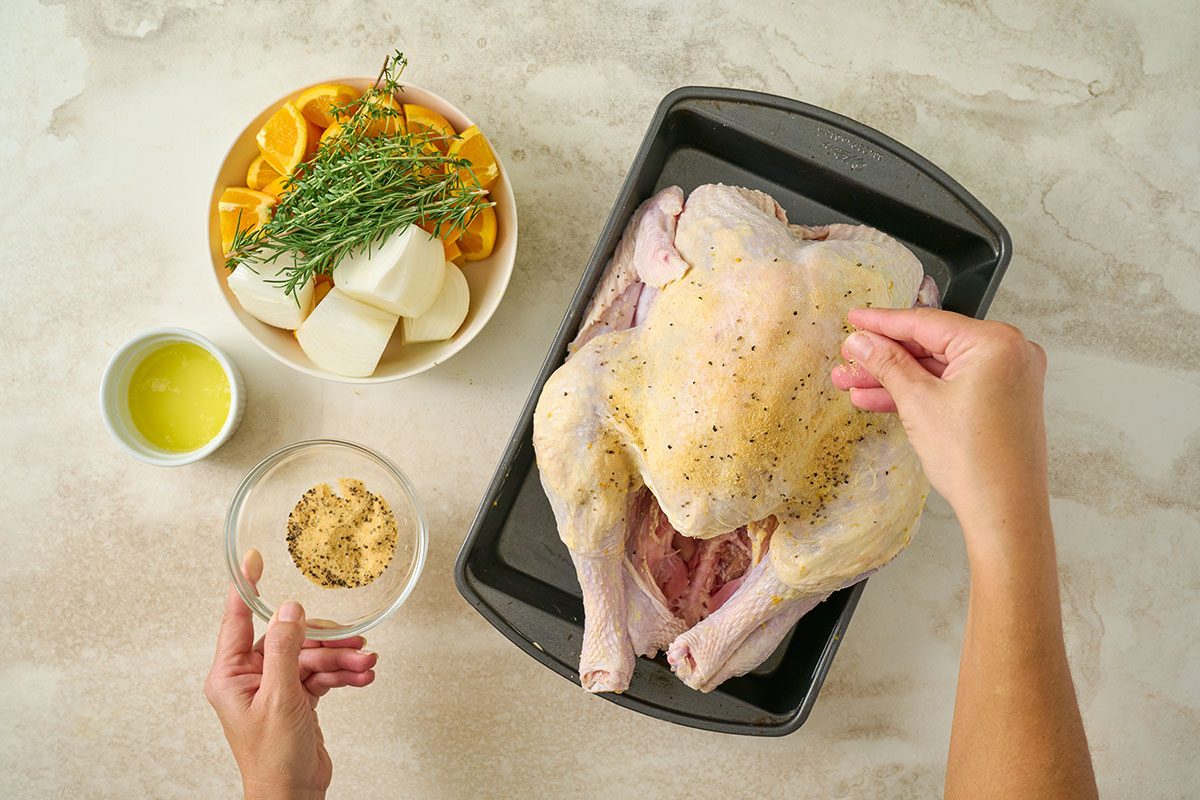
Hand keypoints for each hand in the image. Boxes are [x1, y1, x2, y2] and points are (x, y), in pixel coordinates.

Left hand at [204, 550, 377, 799]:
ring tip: (365, 664)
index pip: (237, 619)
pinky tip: (361, 677)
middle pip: (289, 639)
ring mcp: (275, 688)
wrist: (293, 796)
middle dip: (325, 641)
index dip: (246, 586)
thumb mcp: (281, 698)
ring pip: (311, 657)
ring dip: (341, 660)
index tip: (253, 559)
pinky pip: (321, 674)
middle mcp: (250, 678)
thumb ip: (284, 650)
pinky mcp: (296, 698)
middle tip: (353, 641)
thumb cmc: (274, 760)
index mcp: (231, 676)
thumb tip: (288, 610)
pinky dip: (342, 675)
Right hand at [830, 307, 1048, 535]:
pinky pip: (953, 386)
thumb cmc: (974, 459)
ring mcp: (1007, 377)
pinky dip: (921, 392)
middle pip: (932, 345)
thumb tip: (861, 341)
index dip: (883, 323)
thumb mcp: (918, 402)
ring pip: (939, 369)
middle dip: (884, 357)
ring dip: (896, 378)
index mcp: (995, 342)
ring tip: (853, 385)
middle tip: (848, 361)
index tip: (855, 319)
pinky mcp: (1001, 400)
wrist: (1004, 511)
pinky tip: (881, 400)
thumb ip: (887, 364)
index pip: (926, 323)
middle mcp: (1009, 352)